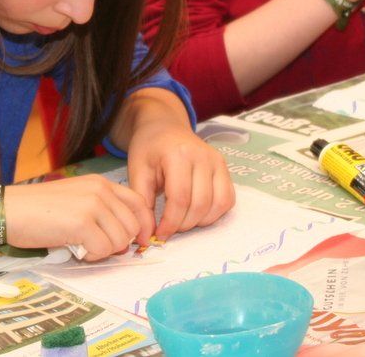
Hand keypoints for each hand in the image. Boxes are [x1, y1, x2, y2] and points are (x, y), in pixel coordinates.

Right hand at [4, 175, 154, 260]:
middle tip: (96, 246)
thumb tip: (126, 237)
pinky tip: (74, 249)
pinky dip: (91, 256)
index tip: (138, 242)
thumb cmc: (37, 209)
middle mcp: (100, 190)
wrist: (8, 210)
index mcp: (100, 183)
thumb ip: (100, 209)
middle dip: (120, 243)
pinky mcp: (82, 223)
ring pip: (121, 240)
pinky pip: (103, 250)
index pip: (139, 203)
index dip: (143, 226)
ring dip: (103, 250)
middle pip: (133, 226)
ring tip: (81, 245)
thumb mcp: (75, 199)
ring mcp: (92, 205)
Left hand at [126, 118, 235, 240]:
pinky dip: (214, 213)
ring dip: (200, 221)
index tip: (159, 234)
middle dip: (184, 224)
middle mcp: (203, 157)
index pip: (180, 198)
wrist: (164, 127)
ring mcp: (217, 161)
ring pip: (218, 205)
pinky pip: (227, 200)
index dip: (170, 222)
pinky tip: (196, 213)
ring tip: (181, 220)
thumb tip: (145, 236)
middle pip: (200, 204)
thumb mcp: (137, 171)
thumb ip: (142, 203)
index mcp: (178, 155)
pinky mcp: (225, 168)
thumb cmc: (148, 149)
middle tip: (169, 228)